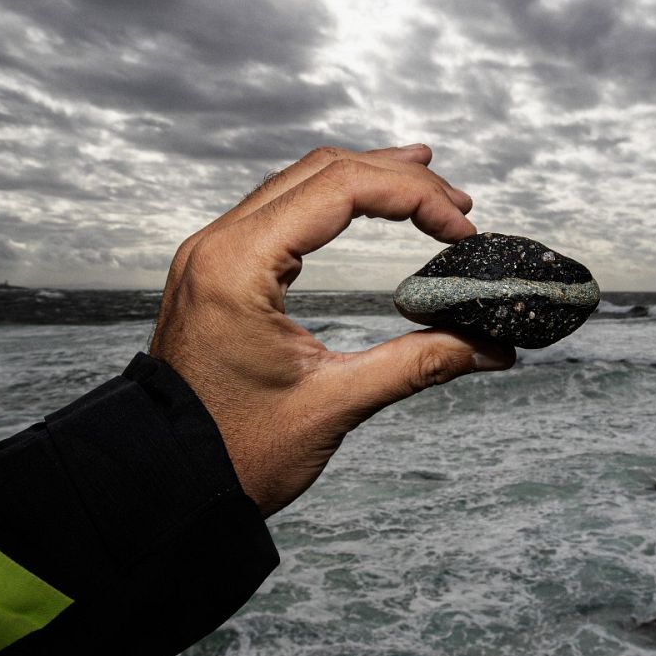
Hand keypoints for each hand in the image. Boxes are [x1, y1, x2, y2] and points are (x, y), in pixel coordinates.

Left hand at [149, 144, 516, 516]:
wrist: (164, 484)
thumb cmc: (233, 453)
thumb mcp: (333, 404)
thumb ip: (418, 364)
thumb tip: (491, 348)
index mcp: (238, 266)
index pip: (341, 188)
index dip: (413, 197)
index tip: (462, 227)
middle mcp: (218, 245)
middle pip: (322, 171)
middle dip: (398, 179)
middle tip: (459, 203)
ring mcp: (213, 255)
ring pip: (300, 181)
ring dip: (367, 179)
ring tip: (427, 183)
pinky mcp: (218, 272)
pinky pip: (281, 208)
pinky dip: (333, 199)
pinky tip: (368, 204)